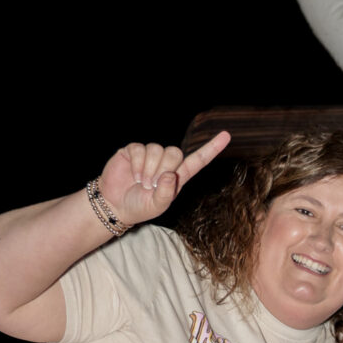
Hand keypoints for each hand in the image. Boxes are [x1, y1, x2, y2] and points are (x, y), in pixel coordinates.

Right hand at [99, 129, 230, 225]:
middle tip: (151, 185)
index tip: (226, 135)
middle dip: (163, 169)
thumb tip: (170, 175)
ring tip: (141, 182)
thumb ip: (167, 193)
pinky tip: (133, 175)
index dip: (212, 148)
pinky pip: (140, 149)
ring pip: (157, 149)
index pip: (198, 159)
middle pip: (175, 152)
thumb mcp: (157, 206)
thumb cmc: (139, 207)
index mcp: (177, 175)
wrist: (115, 204)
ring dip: (148, 170)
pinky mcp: (133, 150)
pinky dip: (137, 164)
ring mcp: (149, 154)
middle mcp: (166, 162)